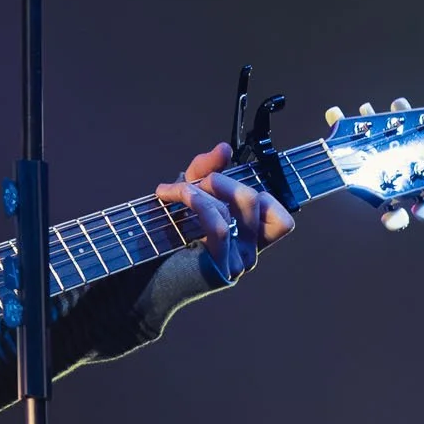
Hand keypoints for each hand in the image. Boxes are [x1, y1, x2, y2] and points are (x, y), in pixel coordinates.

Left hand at [155, 142, 294, 282]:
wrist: (142, 276)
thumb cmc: (166, 237)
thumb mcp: (187, 195)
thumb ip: (205, 170)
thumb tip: (224, 148)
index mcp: (249, 239)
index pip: (281, 220)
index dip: (258, 192)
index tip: (220, 184)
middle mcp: (249, 252)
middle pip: (255, 199)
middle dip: (219, 179)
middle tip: (191, 183)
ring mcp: (237, 262)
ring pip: (239, 206)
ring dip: (205, 187)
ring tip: (176, 190)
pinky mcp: (218, 268)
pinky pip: (220, 225)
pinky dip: (199, 202)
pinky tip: (176, 196)